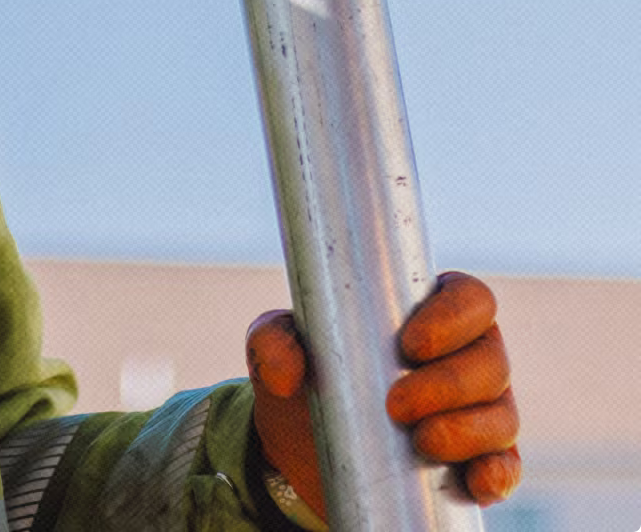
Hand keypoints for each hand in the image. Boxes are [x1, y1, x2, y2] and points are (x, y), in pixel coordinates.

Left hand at [246, 272, 521, 522]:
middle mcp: (465, 357)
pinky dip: (497, 475)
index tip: (411, 345)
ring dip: (468, 431)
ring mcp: (478, 411)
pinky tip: (474, 481)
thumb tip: (287, 368)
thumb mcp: (276, 348)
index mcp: (428, 312)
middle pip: (492, 360)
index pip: (471, 298)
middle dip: (451, 384)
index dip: (454, 317)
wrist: (304, 450)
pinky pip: (507, 467)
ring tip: (419, 442)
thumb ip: (272, 341)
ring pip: (503, 415)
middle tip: (397, 406)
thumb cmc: (305, 377)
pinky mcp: (478, 461)